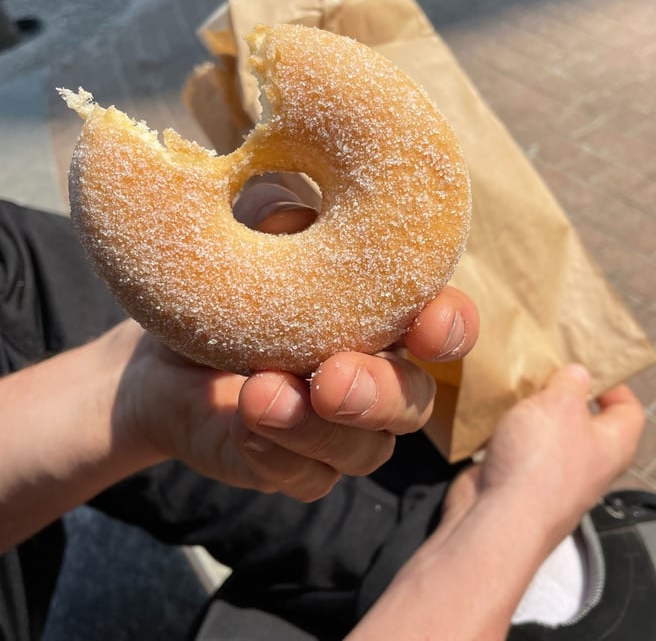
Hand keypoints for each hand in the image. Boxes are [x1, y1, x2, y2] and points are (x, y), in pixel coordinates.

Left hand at [110, 179, 478, 500]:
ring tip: (260, 396)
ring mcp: (340, 429)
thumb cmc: (223, 281)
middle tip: (332, 378)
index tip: (427, 326)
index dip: (450, 327)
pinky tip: (243, 427)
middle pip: (415, 400)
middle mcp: (376, 376)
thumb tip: (302, 219)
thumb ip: (283, 218)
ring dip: (319, 428)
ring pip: (366, 449)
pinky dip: (277, 455)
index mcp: (385, 317)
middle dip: (381, 392)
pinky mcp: (296, 467)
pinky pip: (308, 479)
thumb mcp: (248, 233)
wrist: (160, 354)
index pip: (444, 325)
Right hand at [442, 365, 644, 546]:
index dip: (614, 386)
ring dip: (530, 412)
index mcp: (612, 445)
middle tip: (543, 372)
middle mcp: (589, 464)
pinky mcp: (520, 482)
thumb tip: (579, 374)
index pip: (629, 411)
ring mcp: (553, 476)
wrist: (500, 518)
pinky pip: (518, 448)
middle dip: (562, 395)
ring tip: (514, 389)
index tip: (590, 368)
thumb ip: (571, 383)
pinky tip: (492, 416)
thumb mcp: (561, 405)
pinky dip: (507, 431)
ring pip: (547, 434)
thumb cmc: (541, 461)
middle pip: (583, 421)